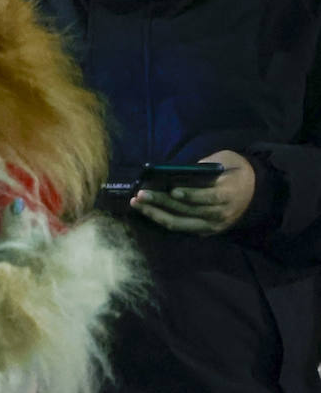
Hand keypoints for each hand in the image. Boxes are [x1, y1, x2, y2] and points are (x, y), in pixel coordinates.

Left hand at [131, 149, 254, 234]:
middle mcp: (220, 214)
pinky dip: (163, 219)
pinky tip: (147, 211)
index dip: (190, 196)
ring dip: (155, 214)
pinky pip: (181, 227)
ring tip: (137, 203)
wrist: (254, 190)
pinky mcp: (205, 231)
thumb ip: (203, 167)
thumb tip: (174, 173)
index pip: (207, 198)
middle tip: (140, 195)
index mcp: (228, 195)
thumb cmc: (235, 170)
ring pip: (180, 223)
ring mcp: (213, 226)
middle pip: (187, 211)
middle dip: (161, 203)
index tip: (172, 190)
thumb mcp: (225, 160)